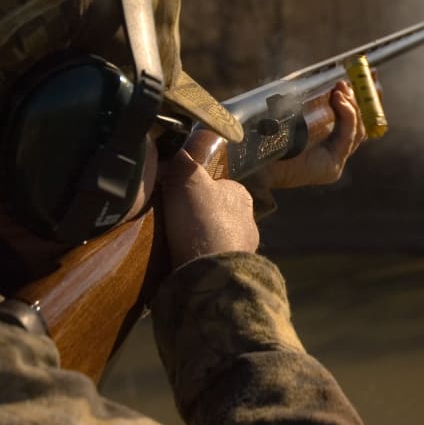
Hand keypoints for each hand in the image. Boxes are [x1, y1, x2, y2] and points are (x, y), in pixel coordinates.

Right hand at [157, 149, 258, 266]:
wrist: (213, 273)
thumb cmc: (204, 221)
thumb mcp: (189, 182)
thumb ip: (183, 165)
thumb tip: (177, 151)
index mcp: (241, 196)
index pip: (219, 186)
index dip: (197, 191)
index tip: (178, 198)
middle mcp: (248, 221)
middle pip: (218, 214)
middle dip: (200, 218)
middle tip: (175, 223)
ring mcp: (243, 249)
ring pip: (218, 239)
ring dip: (201, 242)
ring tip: (177, 246)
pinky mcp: (235, 272)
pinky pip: (215, 261)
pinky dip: (203, 262)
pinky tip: (186, 264)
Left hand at [260, 81, 366, 190]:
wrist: (254, 154)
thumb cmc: (269, 128)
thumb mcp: (299, 106)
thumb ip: (318, 99)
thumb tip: (337, 78)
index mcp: (326, 138)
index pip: (353, 118)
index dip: (365, 98)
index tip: (372, 75)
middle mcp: (332, 151)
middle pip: (363, 125)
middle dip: (370, 99)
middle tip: (371, 76)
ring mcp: (334, 160)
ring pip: (358, 130)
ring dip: (354, 105)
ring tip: (342, 88)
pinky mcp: (332, 167)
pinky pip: (348, 137)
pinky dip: (347, 116)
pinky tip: (340, 100)